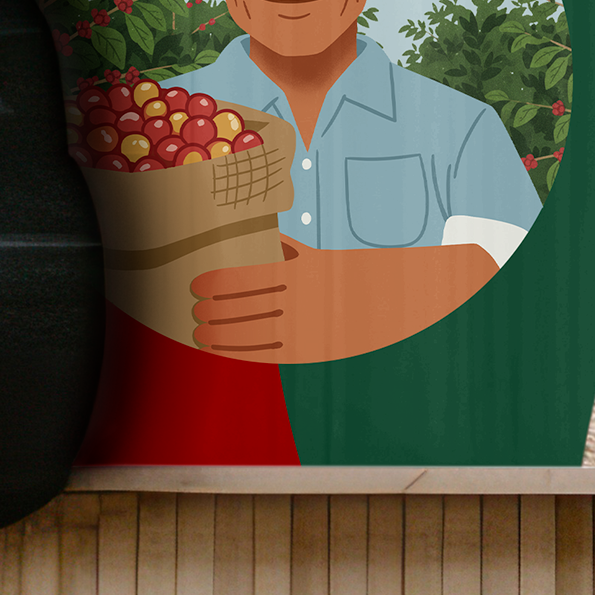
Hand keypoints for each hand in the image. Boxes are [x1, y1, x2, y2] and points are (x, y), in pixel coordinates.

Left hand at [188, 237, 497, 361]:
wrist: (401, 304)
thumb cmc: (357, 279)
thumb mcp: (326, 258)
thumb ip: (295, 253)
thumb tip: (268, 242)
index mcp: (305, 271)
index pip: (251, 276)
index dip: (219, 284)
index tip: (195, 286)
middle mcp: (306, 298)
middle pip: (248, 305)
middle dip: (216, 310)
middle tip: (194, 311)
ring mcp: (310, 324)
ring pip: (256, 331)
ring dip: (223, 334)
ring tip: (200, 333)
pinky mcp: (314, 346)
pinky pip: (272, 352)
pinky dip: (244, 352)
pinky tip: (224, 351)